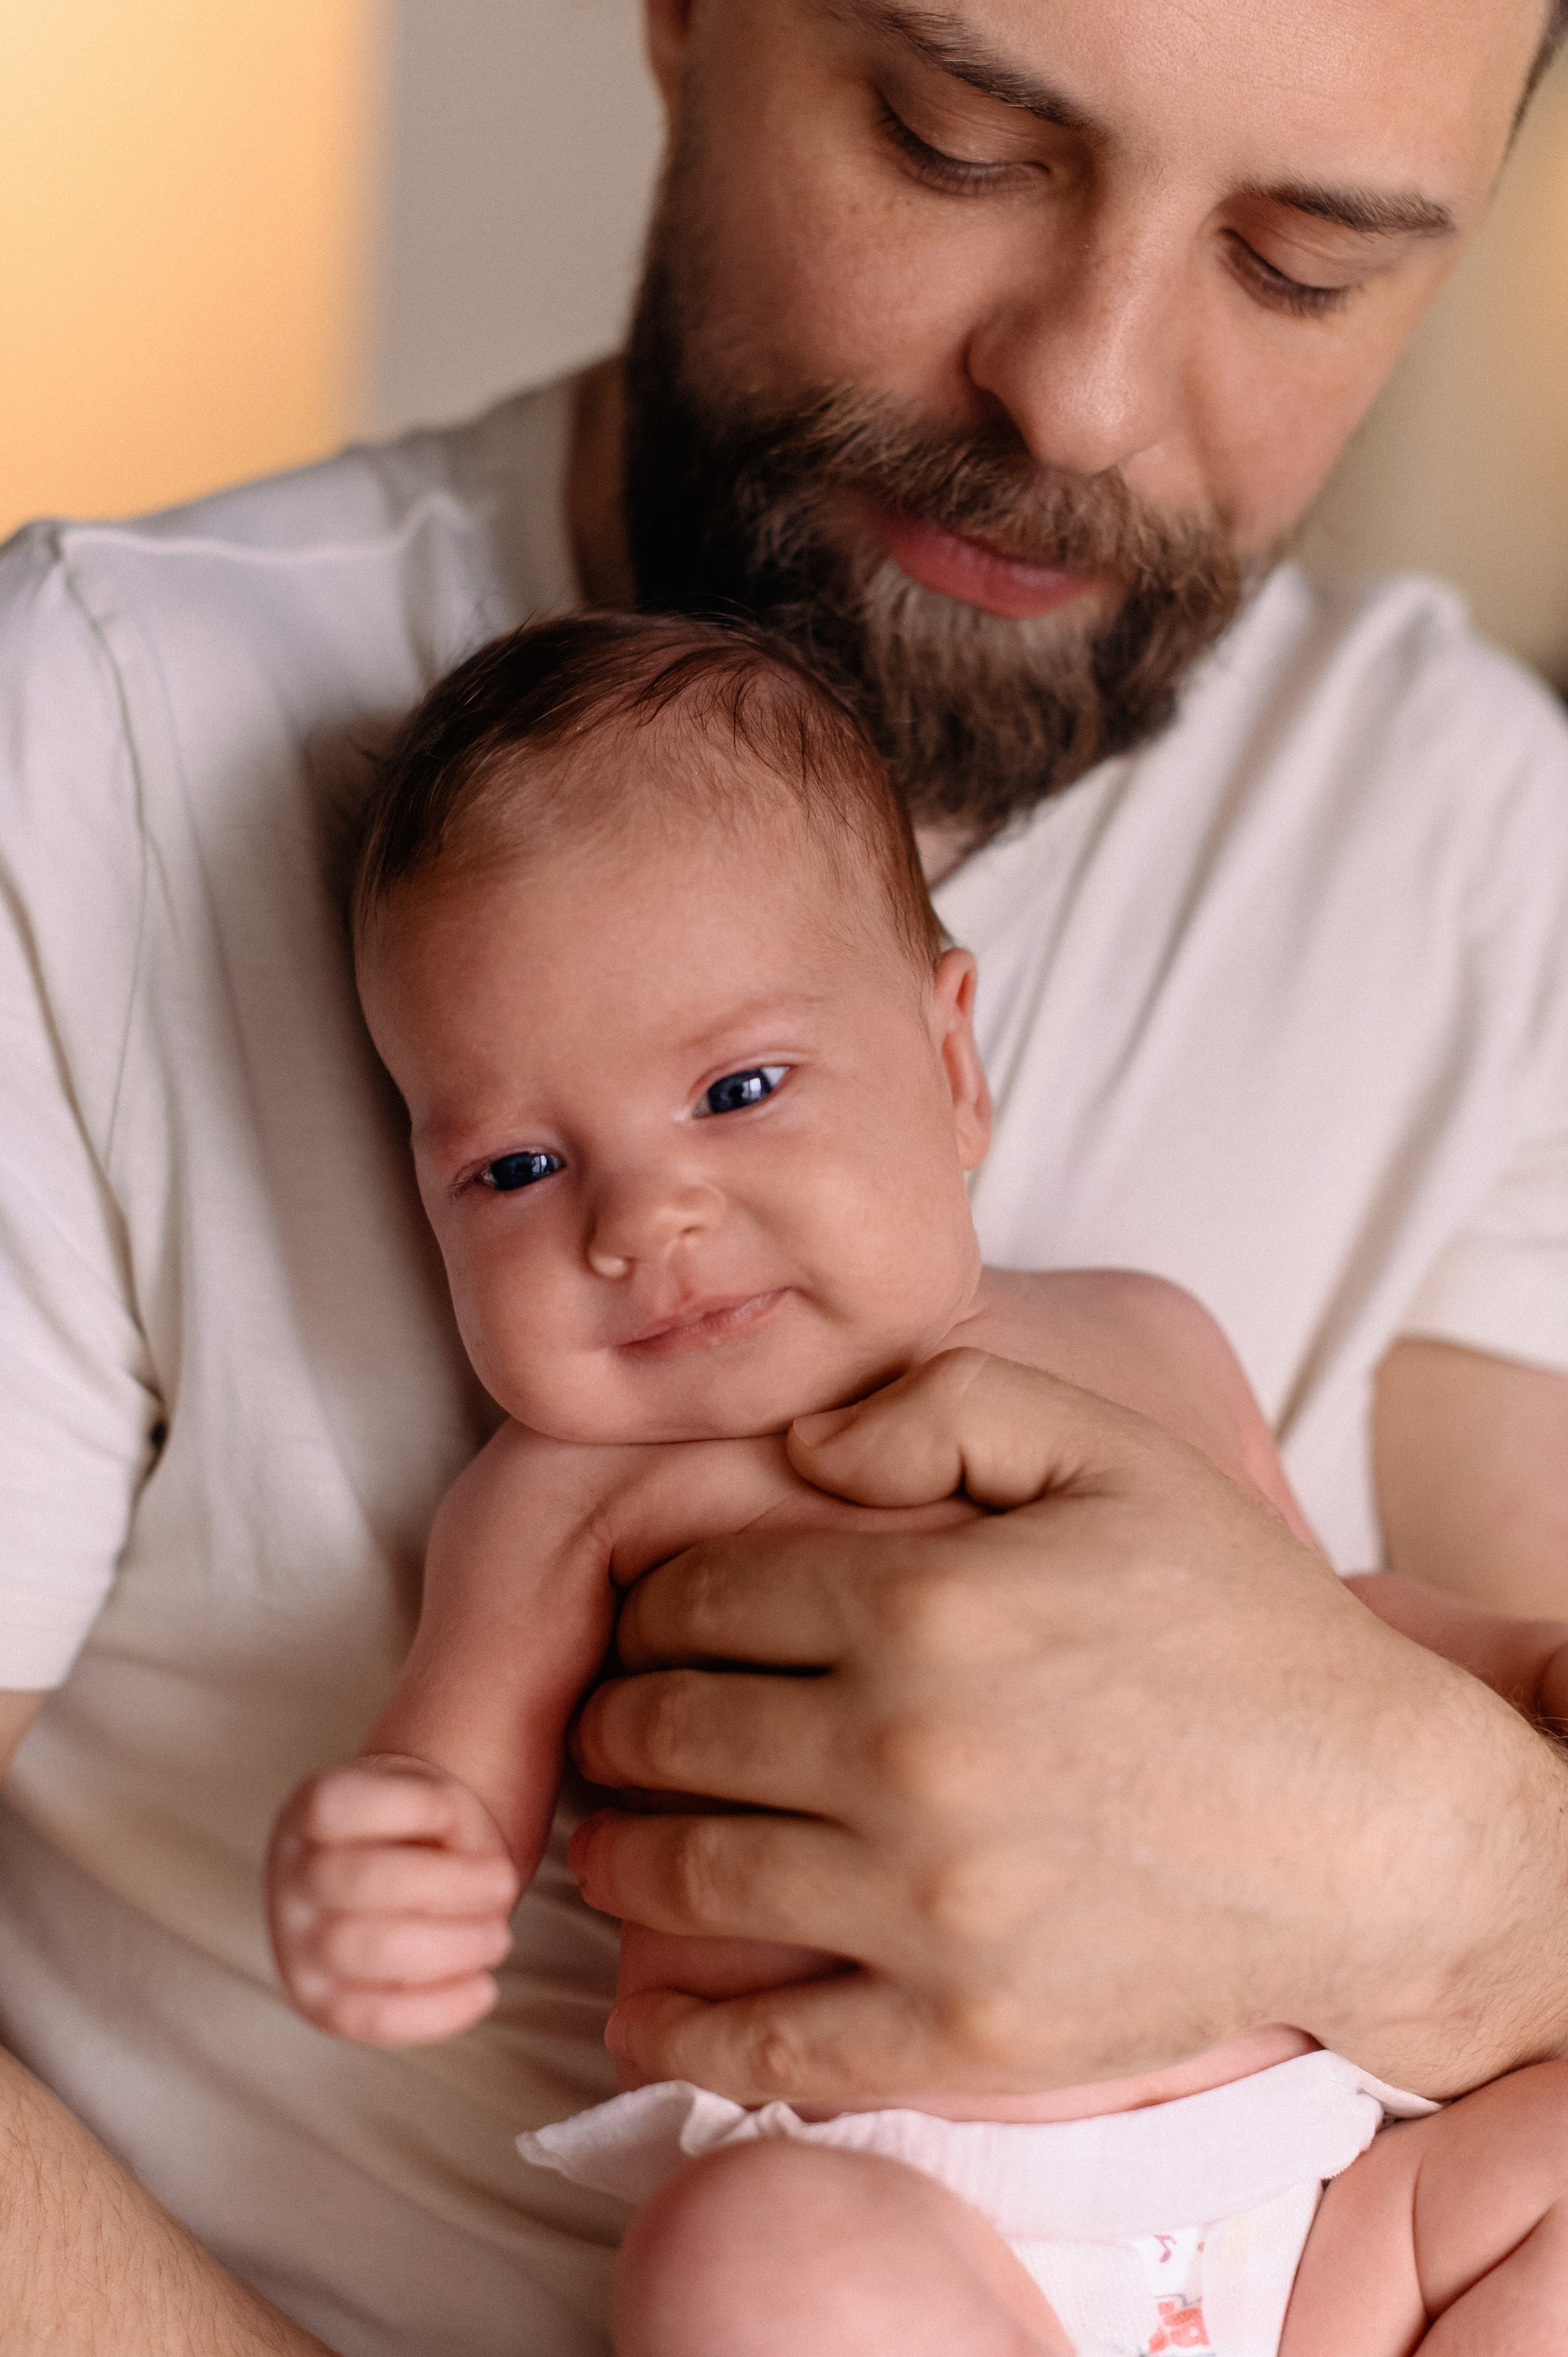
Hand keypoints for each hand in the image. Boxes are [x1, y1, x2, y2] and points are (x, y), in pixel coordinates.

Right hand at [266, 1755, 521, 2043]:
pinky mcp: (319, 2002)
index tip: (455, 1813)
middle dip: (450, 1886)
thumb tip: (482, 1884)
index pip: (334, 1805)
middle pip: (362, 1881)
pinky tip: (483, 1989)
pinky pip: (369, 2018)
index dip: (407, 1805)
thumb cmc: (414, 1833)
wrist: (377, 1881)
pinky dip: (435, 2009)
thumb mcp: (432, 1802)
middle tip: (505, 1886)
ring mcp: (297, 1945)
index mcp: (307, 1813)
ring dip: (449, 1946)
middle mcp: (291, 1878)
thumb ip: (453, 1827)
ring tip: (498, 1937)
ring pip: (366, 1951)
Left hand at [570, 1351, 1567, 2105]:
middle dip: (616, 1723)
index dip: (649, 1604)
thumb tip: (799, 1441)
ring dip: (618, 1857)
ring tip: (618, 1842)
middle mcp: (906, 1756)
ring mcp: (930, 1908)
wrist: (1374, 1830)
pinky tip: (639, 2003)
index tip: (654, 1624)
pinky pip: (765, 2044)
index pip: (694, 1599)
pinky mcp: (964, 2032)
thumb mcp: (1115, 1456)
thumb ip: (945, 1407)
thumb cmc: (1240, 1629)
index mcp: (926, 1606)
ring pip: (681, 1879)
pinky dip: (670, 2028)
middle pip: (665, 1734)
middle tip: (620, 1728)